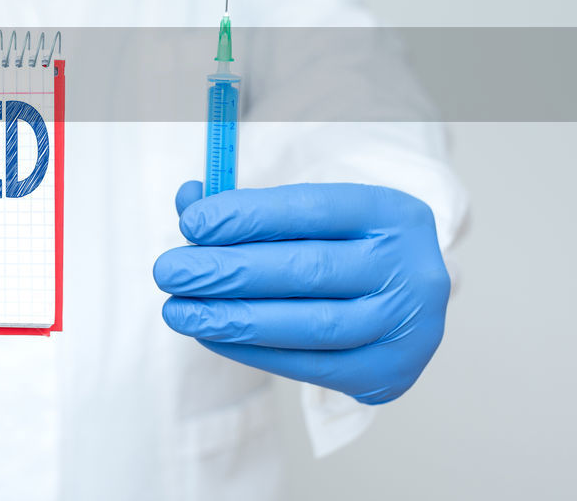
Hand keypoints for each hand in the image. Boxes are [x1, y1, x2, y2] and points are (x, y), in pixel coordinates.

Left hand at [153, 182, 450, 403]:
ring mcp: (404, 326)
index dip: (248, 216)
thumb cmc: (341, 246)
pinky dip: (253, 351)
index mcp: (389, 213)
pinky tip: (211, 335)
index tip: (191, 224)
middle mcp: (407, 268)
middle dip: (228, 270)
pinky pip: (311, 366)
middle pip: (310, 269)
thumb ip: (247, 208)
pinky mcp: (387, 372)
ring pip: (312, 325)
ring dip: (234, 319)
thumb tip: (188, 202)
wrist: (405, 299)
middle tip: (169, 271)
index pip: (312, 210)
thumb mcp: (309, 215)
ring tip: (179, 311)